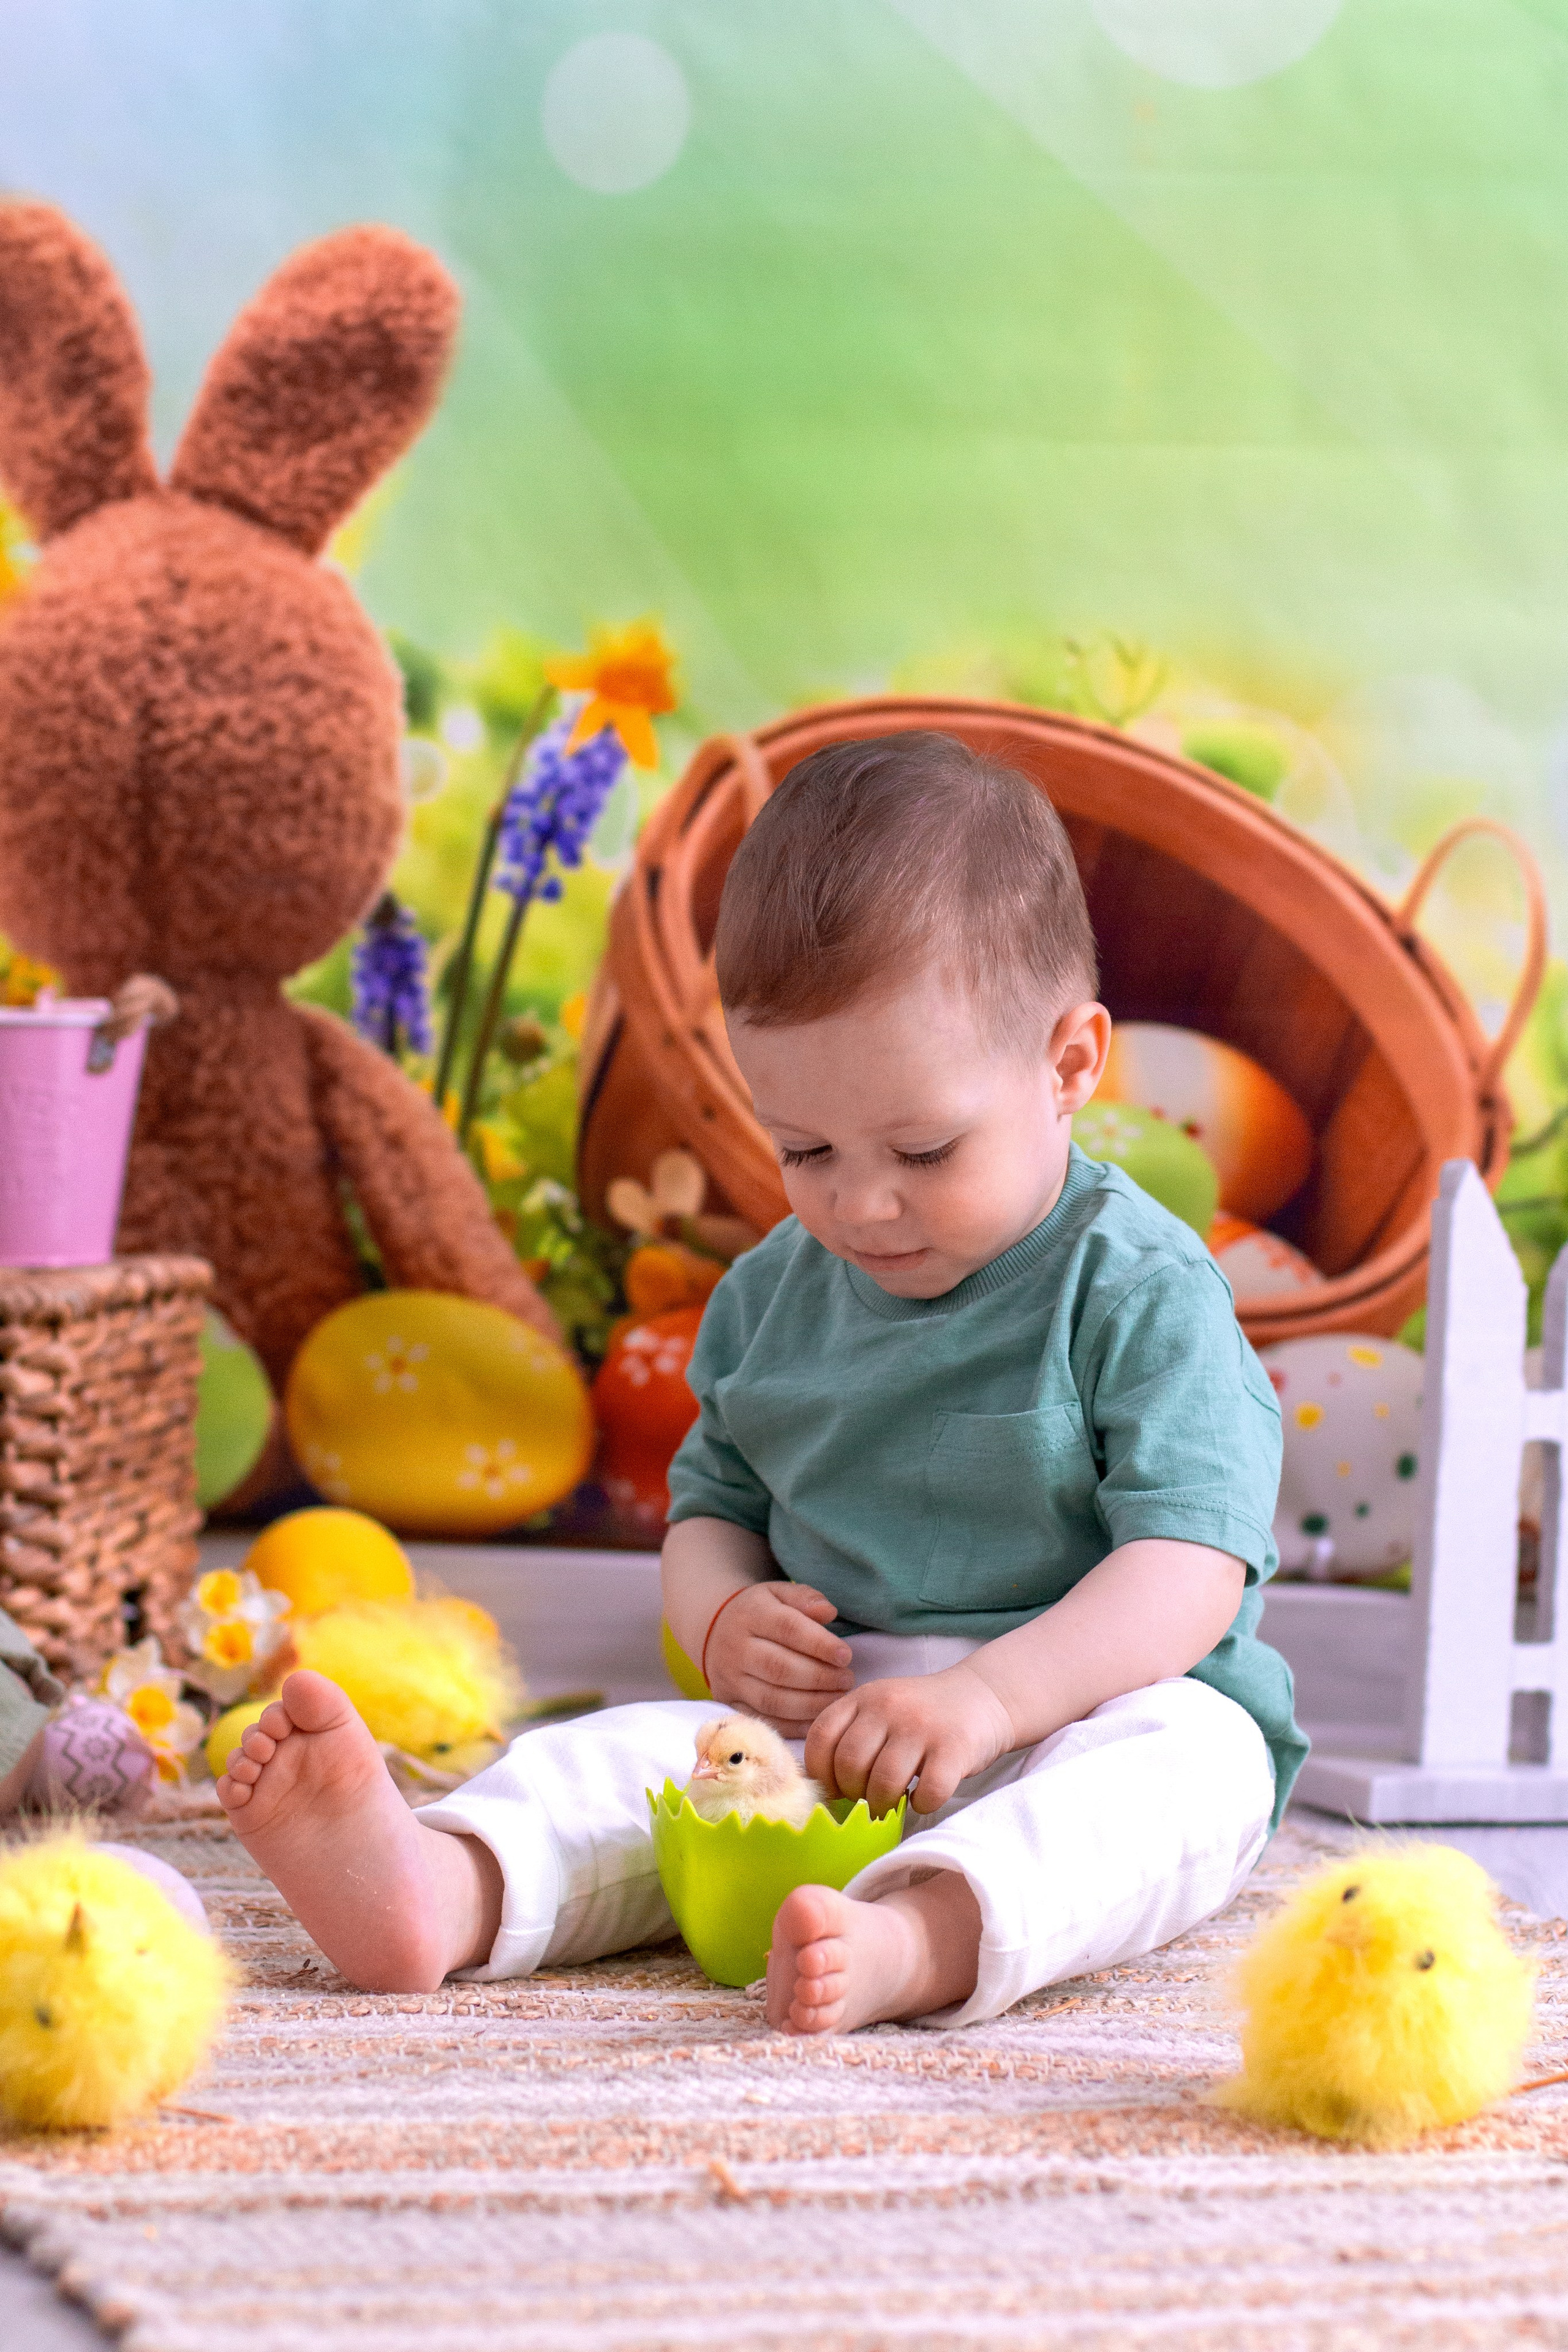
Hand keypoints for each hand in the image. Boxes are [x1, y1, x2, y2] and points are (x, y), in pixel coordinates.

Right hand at [703, 1581, 853, 1734]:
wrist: (715, 1632)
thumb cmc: (760, 1612)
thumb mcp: (779, 1593)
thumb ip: (805, 1598)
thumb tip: (829, 1612)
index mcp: (751, 1614)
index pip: (788, 1628)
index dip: (819, 1644)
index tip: (846, 1655)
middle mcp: (735, 1647)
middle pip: (779, 1668)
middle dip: (819, 1677)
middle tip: (847, 1680)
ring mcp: (729, 1678)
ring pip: (771, 1699)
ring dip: (810, 1704)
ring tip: (837, 1698)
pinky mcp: (728, 1702)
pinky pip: (762, 1719)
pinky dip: (792, 1725)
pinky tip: (817, 1719)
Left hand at [805, 1664, 1015, 1815]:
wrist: (983, 1695)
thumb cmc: (921, 1714)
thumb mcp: (880, 1709)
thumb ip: (851, 1734)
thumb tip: (822, 1788)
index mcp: (864, 1697)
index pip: (821, 1738)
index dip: (821, 1772)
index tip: (837, 1787)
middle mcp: (889, 1706)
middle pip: (849, 1764)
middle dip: (854, 1793)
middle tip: (869, 1797)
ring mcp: (922, 1726)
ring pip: (884, 1783)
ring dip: (885, 1804)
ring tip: (893, 1802)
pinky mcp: (954, 1748)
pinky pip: (928, 1793)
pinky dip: (922, 1804)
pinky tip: (924, 1795)